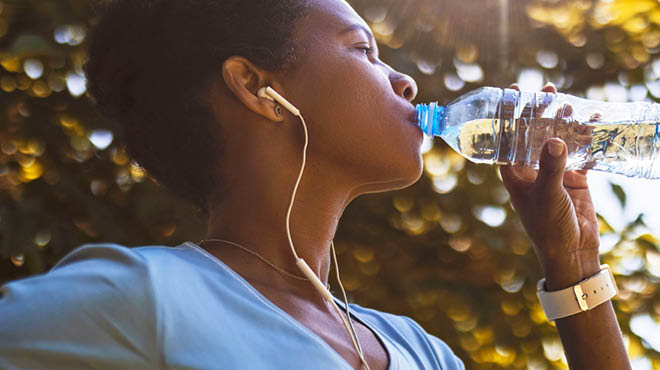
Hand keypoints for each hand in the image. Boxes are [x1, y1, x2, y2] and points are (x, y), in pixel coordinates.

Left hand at [500, 83, 600, 287]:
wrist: (571, 252)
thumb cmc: (548, 226)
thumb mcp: (547, 195)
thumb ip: (551, 167)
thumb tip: (555, 139)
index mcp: (514, 173)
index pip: (507, 138)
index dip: (508, 114)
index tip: (512, 90)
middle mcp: (531, 170)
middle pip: (534, 133)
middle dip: (540, 112)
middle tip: (548, 89)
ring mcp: (553, 173)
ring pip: (558, 140)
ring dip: (565, 122)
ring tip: (570, 102)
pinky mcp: (574, 179)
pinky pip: (580, 153)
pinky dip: (588, 140)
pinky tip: (596, 123)